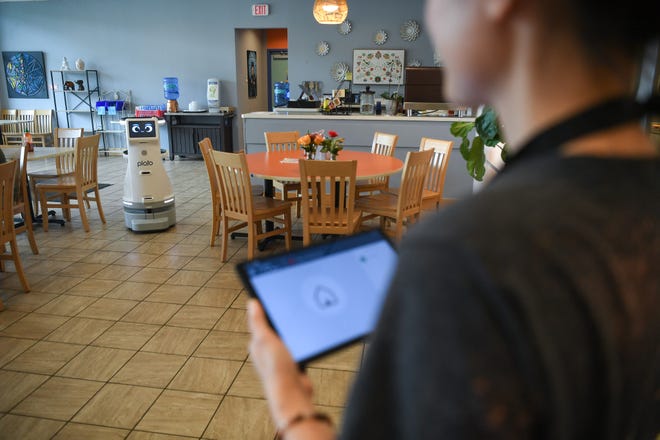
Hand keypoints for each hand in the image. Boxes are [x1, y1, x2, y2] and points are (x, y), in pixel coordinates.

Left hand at [247, 299, 314, 427]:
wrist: (293, 392)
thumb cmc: (276, 369)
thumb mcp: (266, 339)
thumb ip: (258, 322)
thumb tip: (252, 303)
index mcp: (257, 342)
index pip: (258, 319)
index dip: (264, 306)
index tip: (272, 293)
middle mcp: (267, 349)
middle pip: (274, 327)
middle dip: (280, 317)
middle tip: (289, 303)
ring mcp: (280, 356)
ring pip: (286, 335)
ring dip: (292, 329)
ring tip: (299, 318)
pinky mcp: (293, 361)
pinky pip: (297, 345)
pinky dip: (301, 340)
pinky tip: (308, 337)